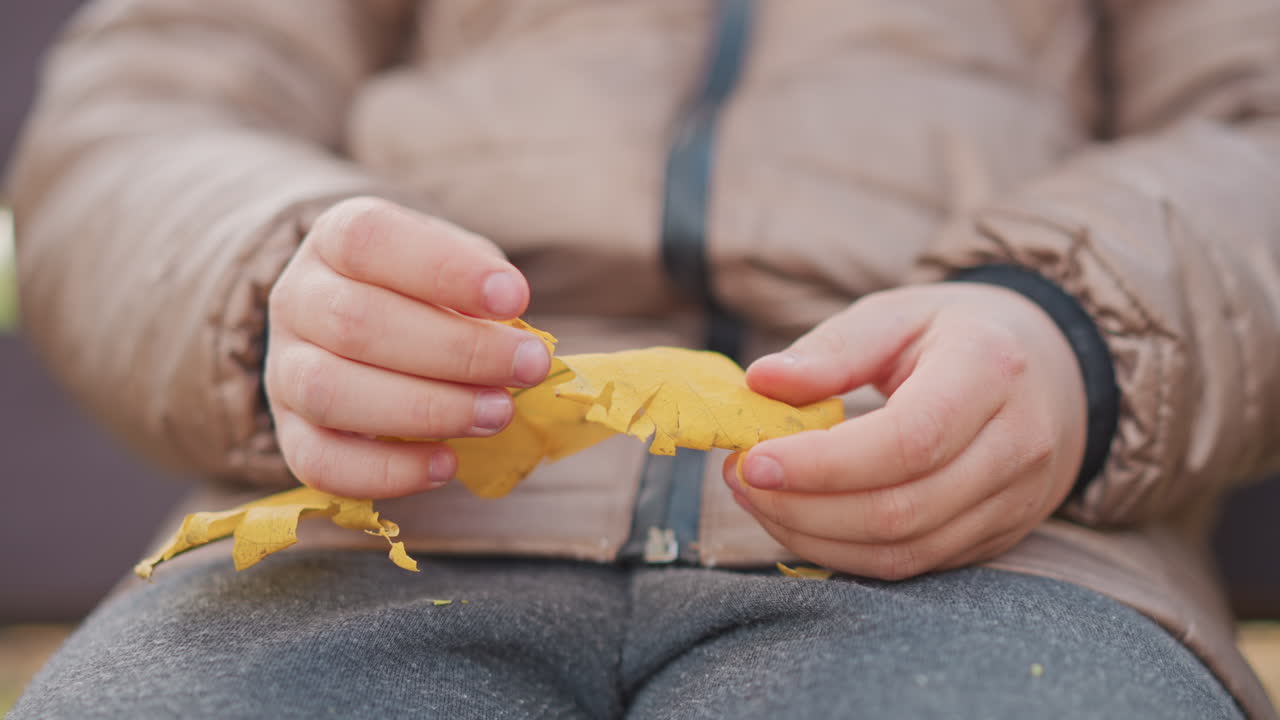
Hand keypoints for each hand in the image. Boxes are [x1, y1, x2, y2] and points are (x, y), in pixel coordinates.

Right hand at [265, 197, 549, 497]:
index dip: (444, 270)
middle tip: (528, 367)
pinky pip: (319, 462)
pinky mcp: (290, 433)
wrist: (368, 329)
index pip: (369, 240)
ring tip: (496, 414)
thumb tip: (516, 337)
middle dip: (457, 352)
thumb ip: (480, 291)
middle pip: (355, 322)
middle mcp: (297, 299)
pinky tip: (446, 464)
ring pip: (330, 393)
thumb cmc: (426, 293)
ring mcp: (283, 369)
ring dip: (426, 410)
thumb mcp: (455, 266)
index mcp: (335, 239)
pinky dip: (388, 471)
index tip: (514, 298)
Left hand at [724, 283, 1086, 578]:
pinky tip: (800, 520)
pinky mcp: (999, 536)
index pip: (908, 440)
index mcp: (991, 370)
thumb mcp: (898, 315)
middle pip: (901, 508)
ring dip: (814, 535)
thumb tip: (760, 382)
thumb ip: (831, 349)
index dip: (823, 464)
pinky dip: (844, 552)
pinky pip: (913, 565)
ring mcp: (1015, 500)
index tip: (752, 460)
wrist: (1054, 370)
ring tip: (758, 499)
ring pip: (904, 550)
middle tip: (739, 478)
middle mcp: (1018, 444)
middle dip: (802, 507)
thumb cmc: (958, 334)